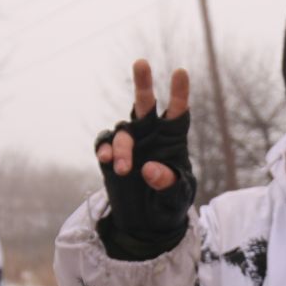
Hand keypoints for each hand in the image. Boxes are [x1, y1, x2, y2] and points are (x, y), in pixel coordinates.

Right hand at [93, 59, 196, 251]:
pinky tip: (107, 160)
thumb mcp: (177, 198)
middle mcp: (150, 135)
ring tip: (123, 169)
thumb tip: (149, 168)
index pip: (178, 112)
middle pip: (145, 103)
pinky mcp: (111, 157)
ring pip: (123, 131)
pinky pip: (104, 144)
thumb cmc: (170, 205)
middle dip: (143, 83)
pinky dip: (105, 149)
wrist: (146, 223)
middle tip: (141, 62)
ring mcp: (130, 144)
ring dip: (122, 146)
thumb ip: (167, 183)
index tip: (180, 72)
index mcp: (173, 139)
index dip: (179, 93)